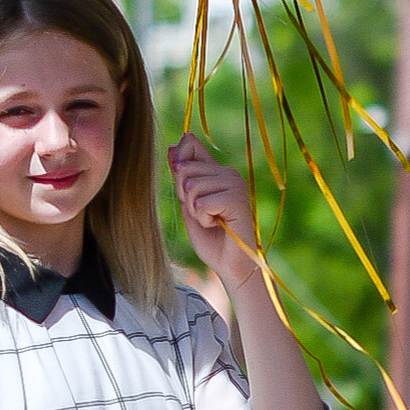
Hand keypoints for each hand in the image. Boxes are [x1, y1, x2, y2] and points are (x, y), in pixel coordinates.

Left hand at [169, 137, 257, 283]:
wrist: (231, 266)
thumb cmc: (211, 238)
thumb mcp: (189, 204)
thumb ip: (182, 178)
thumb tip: (172, 146)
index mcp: (217, 171)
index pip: (190, 144)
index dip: (178, 162)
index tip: (184, 189)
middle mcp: (229, 172)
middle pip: (185, 169)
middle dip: (184, 197)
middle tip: (202, 214)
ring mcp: (235, 184)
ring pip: (192, 187)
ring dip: (195, 211)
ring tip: (211, 221)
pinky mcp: (237, 199)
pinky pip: (202, 204)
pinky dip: (204, 220)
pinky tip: (218, 225)